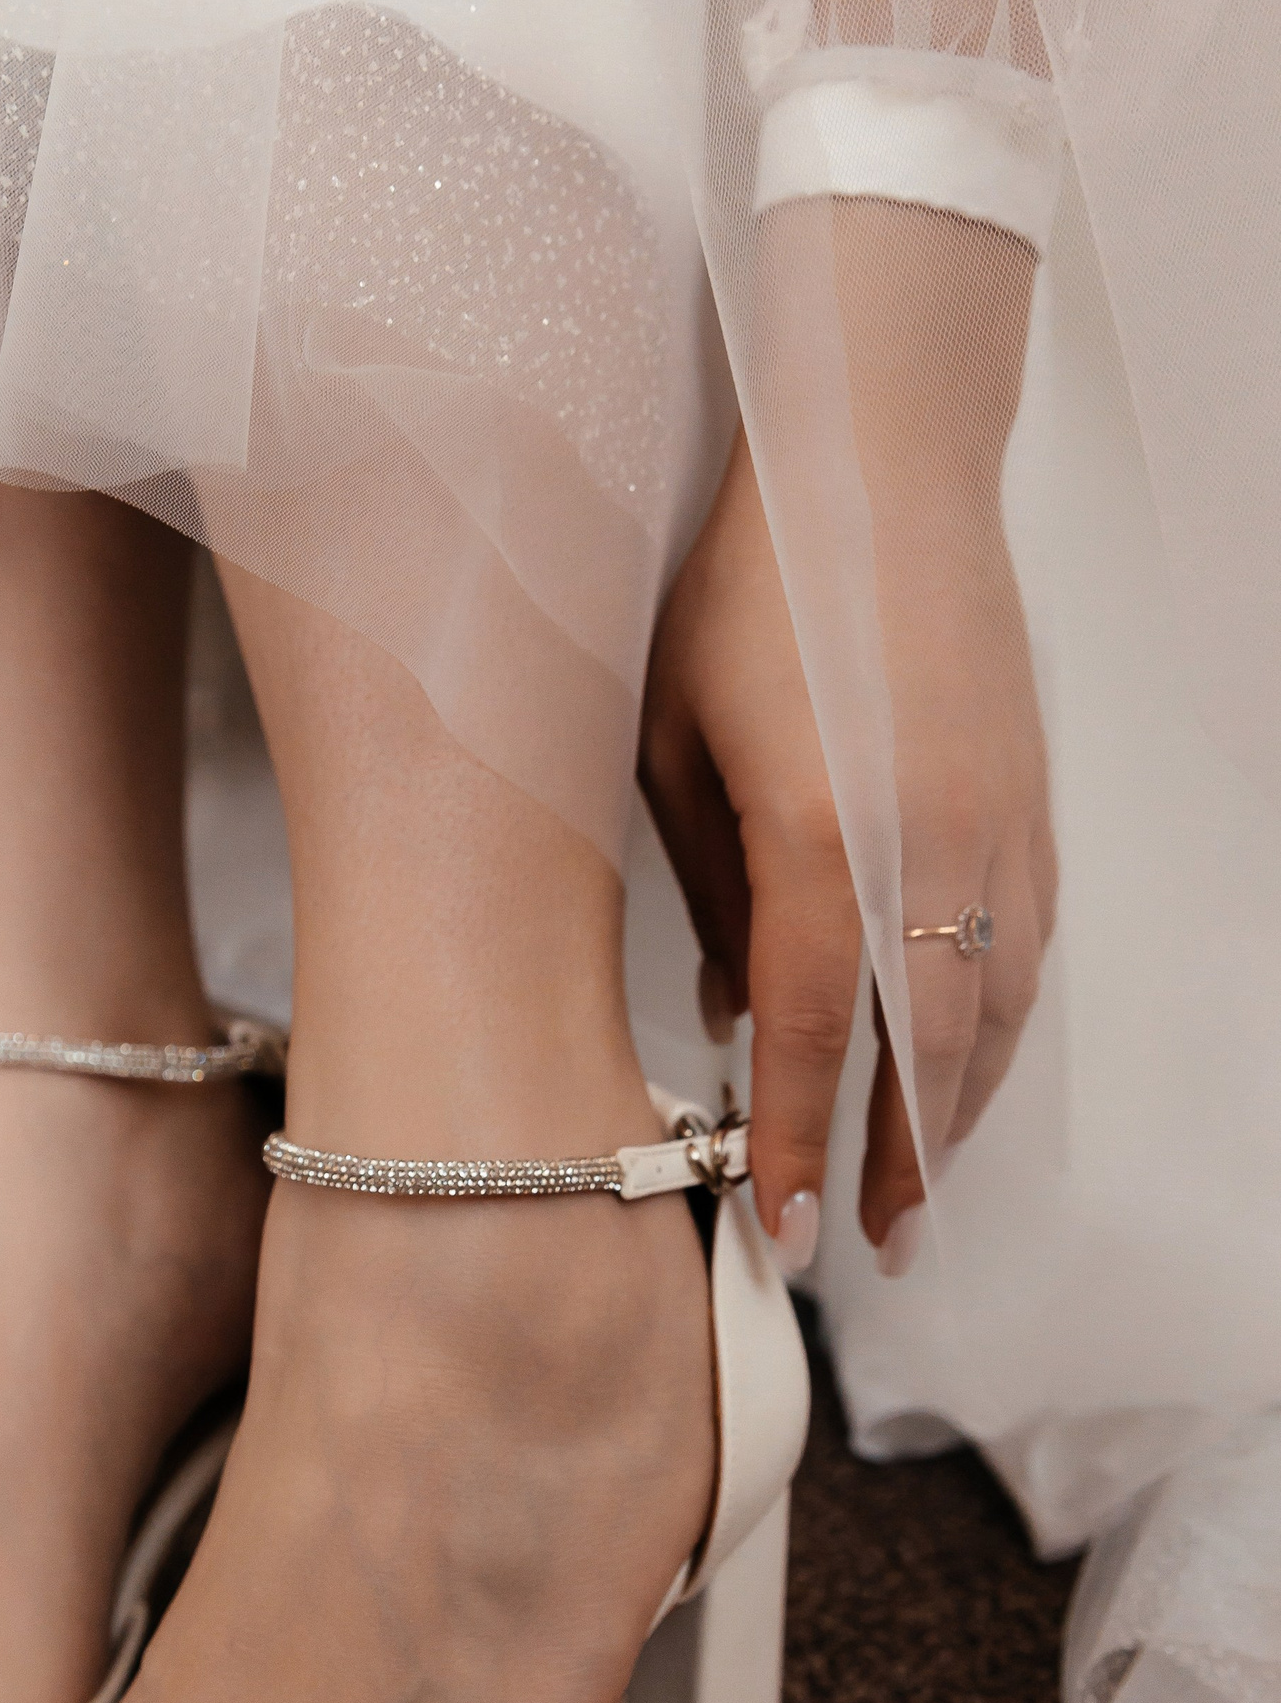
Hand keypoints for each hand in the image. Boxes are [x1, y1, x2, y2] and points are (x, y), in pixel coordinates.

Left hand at [640, 394, 1056, 1270]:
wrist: (877, 458)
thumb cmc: (744, 586)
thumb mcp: (672, 740)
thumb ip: (709, 893)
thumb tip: (736, 1015)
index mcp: (823, 835)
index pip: (817, 1036)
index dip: (799, 1145)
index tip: (781, 1231)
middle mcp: (930, 845)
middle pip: (928, 1052)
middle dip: (893, 1162)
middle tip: (856, 1244)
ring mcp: (998, 823)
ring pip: (994, 1013)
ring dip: (953, 1111)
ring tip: (909, 1184)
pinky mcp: (1031, 799)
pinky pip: (1024, 949)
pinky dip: (993, 1027)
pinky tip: (960, 1062)